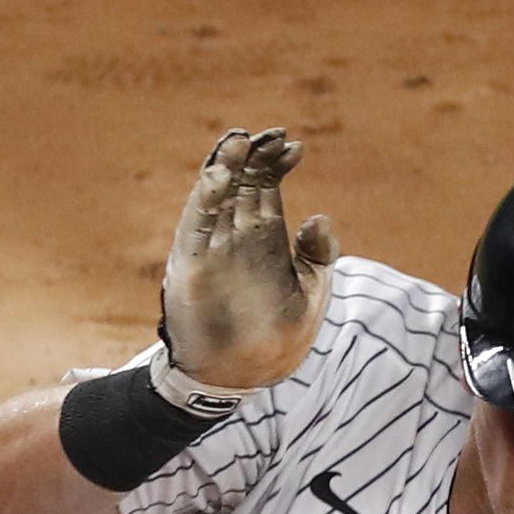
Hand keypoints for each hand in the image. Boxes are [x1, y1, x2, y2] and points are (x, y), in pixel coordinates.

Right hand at [160, 127, 339, 389]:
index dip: (277, 164)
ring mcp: (211, 248)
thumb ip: (317, 256)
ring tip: (239, 140)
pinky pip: (197, 225)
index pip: (266, 188)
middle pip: (241, 184)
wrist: (241, 378)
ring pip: (216, 196)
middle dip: (254, 156)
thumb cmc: (277, 339)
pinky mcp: (191, 265)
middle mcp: (235, 236)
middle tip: (270, 134)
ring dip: (227, 167)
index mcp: (264, 238)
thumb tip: (321, 217)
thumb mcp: (310, 294)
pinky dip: (206, 200)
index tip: (295, 146)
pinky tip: (219, 176)